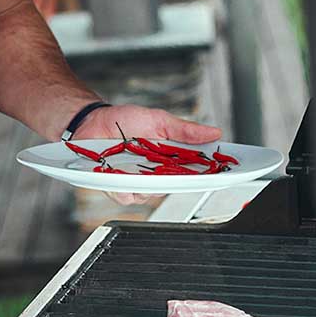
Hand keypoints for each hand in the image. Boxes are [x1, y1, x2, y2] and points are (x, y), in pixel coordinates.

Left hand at [75, 105, 222, 205]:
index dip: (210, 174)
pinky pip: (125, 196)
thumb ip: (184, 130)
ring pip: (150, 195)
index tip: (223, 172)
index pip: (194, 171)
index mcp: (169, 159)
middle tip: (179, 170)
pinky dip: (124, 187)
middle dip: (179, 181)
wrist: (92, 121)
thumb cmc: (124, 121)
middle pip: (174, 187)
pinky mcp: (116, 187)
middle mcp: (154, 174)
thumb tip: (214, 132)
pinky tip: (121, 176)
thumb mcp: (158, 120)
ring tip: (141, 168)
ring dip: (147, 183)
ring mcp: (135, 182)